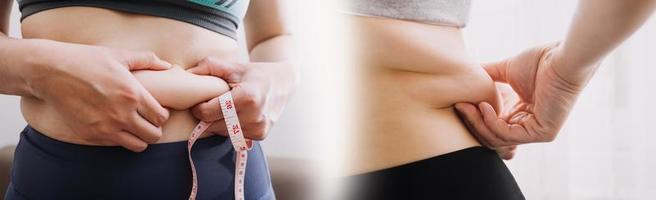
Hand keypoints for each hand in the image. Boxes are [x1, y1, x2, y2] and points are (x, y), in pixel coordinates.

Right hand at [27, 41, 170, 151]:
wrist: (50, 72)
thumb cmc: (86, 60)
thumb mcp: (119, 55)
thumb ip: (146, 60)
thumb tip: (167, 65)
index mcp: (132, 94)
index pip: (161, 117)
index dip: (162, 115)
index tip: (156, 110)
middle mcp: (122, 114)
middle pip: (154, 135)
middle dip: (154, 128)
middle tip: (147, 120)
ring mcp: (105, 127)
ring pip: (138, 146)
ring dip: (140, 138)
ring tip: (134, 126)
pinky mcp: (90, 135)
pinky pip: (116, 145)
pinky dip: (120, 138)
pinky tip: (116, 126)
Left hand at [187, 57, 296, 139]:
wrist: (283, 83)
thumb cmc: (254, 73)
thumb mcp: (233, 66)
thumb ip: (208, 67)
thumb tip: (185, 75)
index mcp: (247, 97)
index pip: (207, 113)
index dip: (198, 106)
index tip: (201, 99)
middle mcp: (255, 117)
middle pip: (212, 125)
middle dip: (207, 115)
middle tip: (213, 102)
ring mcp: (259, 129)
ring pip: (221, 132)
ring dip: (218, 122)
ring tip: (226, 107)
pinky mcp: (260, 136)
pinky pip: (233, 136)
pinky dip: (229, 127)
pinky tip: (236, 114)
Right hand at [455, 42, 588, 148]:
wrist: (561, 58)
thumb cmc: (539, 60)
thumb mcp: (504, 70)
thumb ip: (485, 77)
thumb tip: (462, 76)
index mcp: (520, 113)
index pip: (492, 126)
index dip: (474, 118)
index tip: (459, 103)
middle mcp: (528, 125)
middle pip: (492, 136)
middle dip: (473, 123)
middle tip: (459, 106)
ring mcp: (536, 131)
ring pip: (498, 139)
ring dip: (479, 123)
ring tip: (468, 106)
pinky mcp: (543, 133)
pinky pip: (509, 135)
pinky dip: (492, 123)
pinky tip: (485, 107)